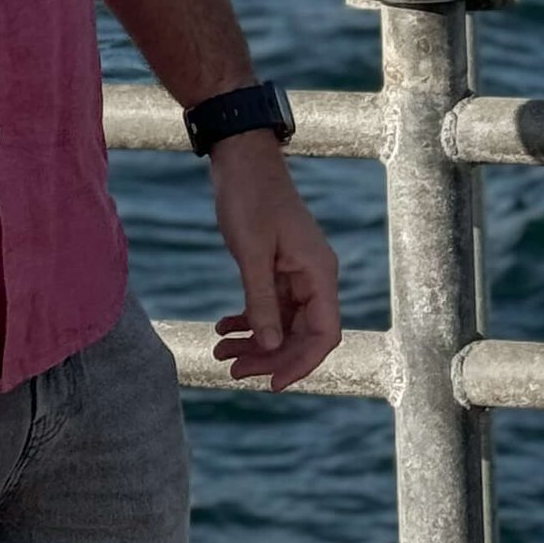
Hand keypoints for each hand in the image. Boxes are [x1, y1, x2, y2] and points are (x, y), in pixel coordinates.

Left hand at [207, 132, 342, 392]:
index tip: (271, 384)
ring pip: (282, 322)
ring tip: (219, 353)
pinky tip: (223, 326)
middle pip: (301, 333)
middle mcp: (314, 276)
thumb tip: (269, 347)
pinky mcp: (278, 266)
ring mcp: (296, 272)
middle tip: (230, 369)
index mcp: (319, 273)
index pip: (324, 334)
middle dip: (268, 356)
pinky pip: (270, 305)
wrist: (240, 158)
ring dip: (254, 341)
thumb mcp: (251, 253)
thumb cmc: (249, 198)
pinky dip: (248, 319)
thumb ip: (261, 301)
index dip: (301, 363)